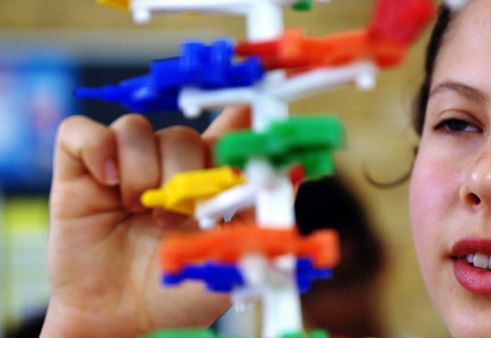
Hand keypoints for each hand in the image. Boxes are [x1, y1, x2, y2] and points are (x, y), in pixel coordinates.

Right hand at [41, 107, 250, 337]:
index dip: (237, 113)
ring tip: (139, 211)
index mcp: (205, 182)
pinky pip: (81, 133)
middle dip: (183, 174)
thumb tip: (293, 172)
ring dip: (142, 172)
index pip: (224, 131)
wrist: (121, 321)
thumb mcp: (228, 260)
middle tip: (174, 217)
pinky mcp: (81, 172)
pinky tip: (108, 184)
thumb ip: (261, 217)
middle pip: (181, 134)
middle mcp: (165, 167)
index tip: (251, 100)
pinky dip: (98, 150)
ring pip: (135, 128)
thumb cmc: (176, 293)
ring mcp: (122, 167)